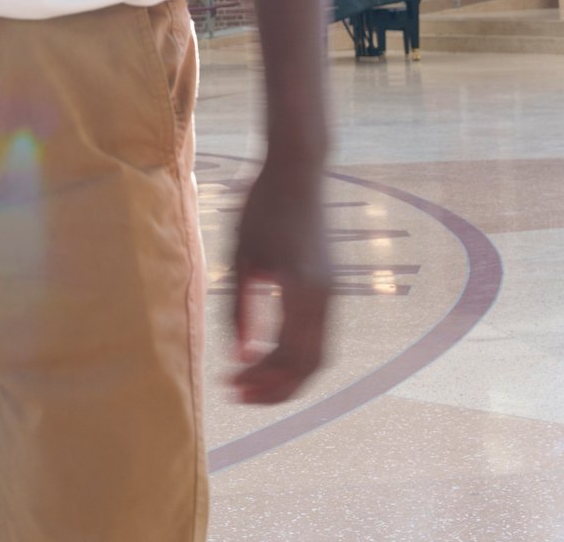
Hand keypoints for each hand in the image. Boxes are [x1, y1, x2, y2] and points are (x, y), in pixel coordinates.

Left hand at [230, 159, 330, 405]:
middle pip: (309, 366)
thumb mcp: (241, 256)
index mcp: (302, 288)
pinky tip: (268, 353)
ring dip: (287, 374)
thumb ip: (238, 309)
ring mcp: (334, 291)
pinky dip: (297, 353)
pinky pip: (320, 334)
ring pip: (319, 354)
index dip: (259, 380)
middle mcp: (326, 295)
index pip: (286, 357)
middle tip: (238, 393)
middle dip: (275, 388)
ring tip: (251, 380)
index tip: (229, 384)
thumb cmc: (261, 206)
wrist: (298, 169)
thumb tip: (239, 358)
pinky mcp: (332, 284)